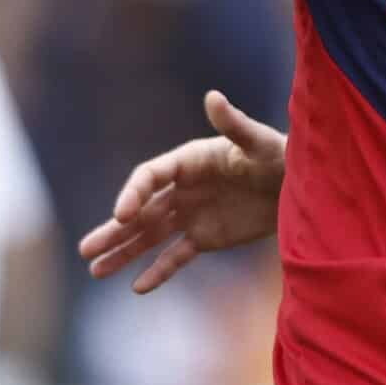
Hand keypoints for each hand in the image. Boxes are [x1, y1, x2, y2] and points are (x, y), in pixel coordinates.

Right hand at [78, 92, 286, 293]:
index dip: (133, 194)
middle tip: (86, 249)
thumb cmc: (279, 155)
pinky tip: (137, 288)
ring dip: (124, 252)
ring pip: (150, 236)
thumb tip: (212, 96)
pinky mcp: (206, 236)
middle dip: (113, 231)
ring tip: (95, 270)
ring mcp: (192, 213)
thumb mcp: (258, 141)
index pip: (150, 177)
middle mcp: (183, 188)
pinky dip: (159, 270)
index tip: (121, 217)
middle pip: (140, 210)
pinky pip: (176, 255)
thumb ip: (233, 124)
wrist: (299, 184)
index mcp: (188, 160)